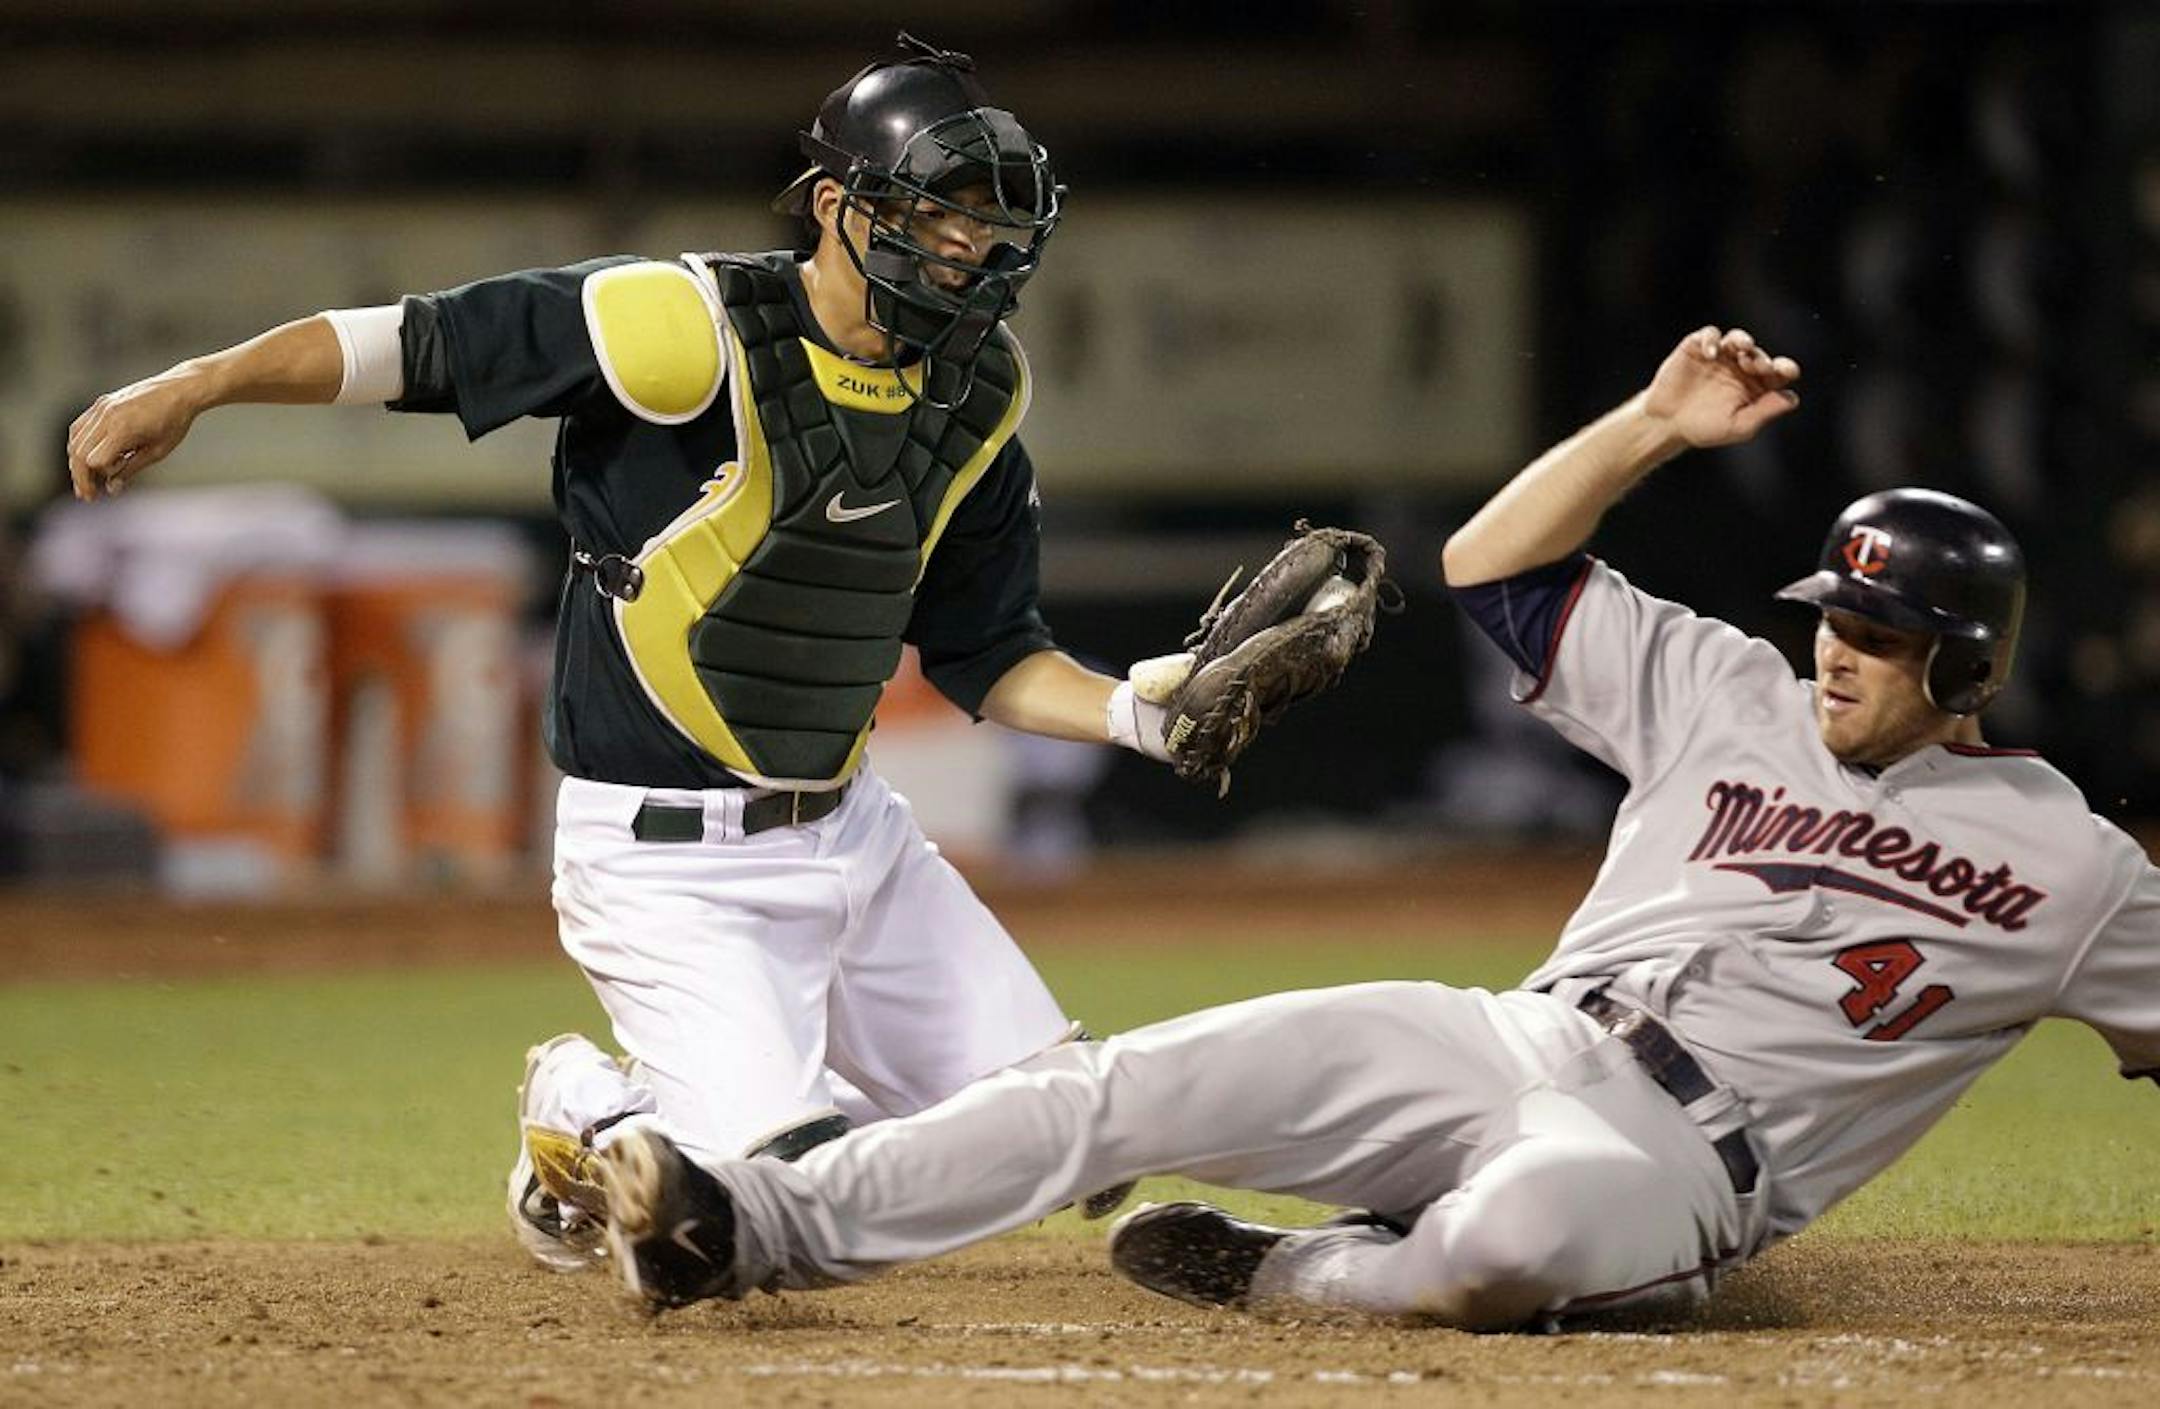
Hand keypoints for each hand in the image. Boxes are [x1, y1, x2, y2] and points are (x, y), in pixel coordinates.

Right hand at [65, 364, 210, 500]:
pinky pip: (80, 427)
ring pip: (75, 440)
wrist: (179, 390)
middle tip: (88, 495)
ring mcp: (101, 407)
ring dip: (76, 462)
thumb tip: (111, 488)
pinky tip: (88, 459)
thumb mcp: (157, 451)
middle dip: (80, 477)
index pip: (93, 461)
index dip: (95, 479)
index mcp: (122, 429)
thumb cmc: (174, 422)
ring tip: (87, 481)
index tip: (101, 492)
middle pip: (78, 452)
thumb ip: (131, 469)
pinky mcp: (101, 403)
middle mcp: (107, 416)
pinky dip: (79, 445)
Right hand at [1642, 326, 1800, 449]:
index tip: (1787, 371)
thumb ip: (1765, 412)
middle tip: (1759, 366)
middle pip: (1759, 354)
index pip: (1779, 372)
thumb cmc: (1704, 428)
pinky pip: (1709, 335)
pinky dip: (1712, 340)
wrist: (1665, 424)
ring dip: (1743, 340)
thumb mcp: (1739, 426)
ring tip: (1743, 348)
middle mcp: (1741, 367)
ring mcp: (1720, 355)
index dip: (1786, 368)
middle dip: (1761, 358)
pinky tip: (1712, 354)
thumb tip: (1792, 398)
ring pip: (1738, 339)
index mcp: (1757, 385)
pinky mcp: (1697, 347)